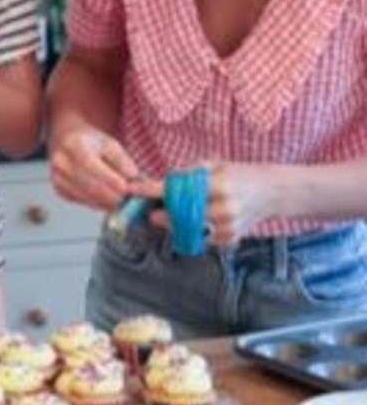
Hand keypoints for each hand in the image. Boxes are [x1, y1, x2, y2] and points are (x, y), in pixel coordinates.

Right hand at [48, 127, 140, 210]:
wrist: (70, 143)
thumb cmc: (92, 143)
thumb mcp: (110, 143)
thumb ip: (121, 159)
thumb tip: (132, 176)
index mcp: (73, 144)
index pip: (90, 163)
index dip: (108, 178)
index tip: (126, 188)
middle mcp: (61, 161)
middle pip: (88, 183)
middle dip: (111, 194)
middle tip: (128, 199)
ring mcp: (57, 177)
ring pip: (85, 196)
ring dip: (106, 202)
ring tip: (123, 202)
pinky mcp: (59, 189)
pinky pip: (82, 201)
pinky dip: (98, 204)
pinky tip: (109, 201)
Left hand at [140, 161, 278, 246]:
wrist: (270, 192)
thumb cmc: (238, 174)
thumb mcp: (213, 165)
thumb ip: (186, 174)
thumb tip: (159, 182)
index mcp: (219, 185)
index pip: (178, 189)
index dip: (151, 190)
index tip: (133, 189)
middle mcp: (224, 208)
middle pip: (179, 215)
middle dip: (160, 213)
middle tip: (150, 210)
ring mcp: (228, 227)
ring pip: (187, 230)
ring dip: (171, 225)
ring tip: (165, 216)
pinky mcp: (230, 239)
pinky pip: (200, 239)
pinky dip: (189, 232)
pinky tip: (188, 223)